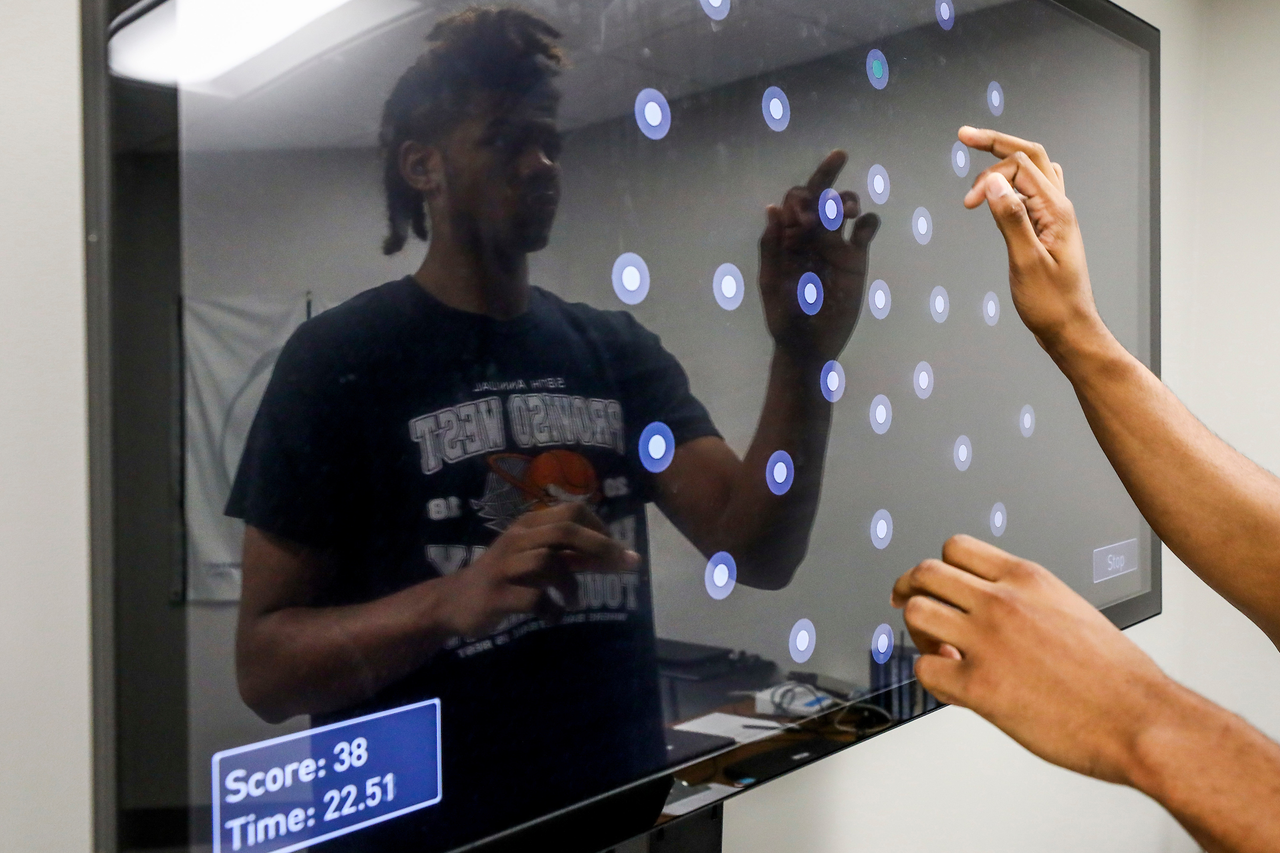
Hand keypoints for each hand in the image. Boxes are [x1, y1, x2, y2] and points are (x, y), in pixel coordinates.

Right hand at [434, 502, 638, 637]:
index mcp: (528, 525)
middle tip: (621, 567)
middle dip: (600, 547)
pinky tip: (553, 617)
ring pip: (548, 561)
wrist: (454, 602)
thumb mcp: (537, 560)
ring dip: (571, 584)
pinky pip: (533, 598)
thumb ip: (571, 555)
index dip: (600, 528)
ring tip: (574, 601)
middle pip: (564, 530)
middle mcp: (517, 538)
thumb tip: (614, 555)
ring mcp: (504, 566)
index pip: (572, 510)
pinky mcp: (496, 595)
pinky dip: (552, 610)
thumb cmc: (505, 577)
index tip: (615, 550)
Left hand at [758, 150, 879, 361]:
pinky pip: (867, 230)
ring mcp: (834, 245)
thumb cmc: (784, 319)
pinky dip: (869, 221)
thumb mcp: (773, 283)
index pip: (795, 200)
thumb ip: (772, 246)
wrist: (811, 346)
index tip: (806, 218)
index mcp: (788, 237)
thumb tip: (773, 208)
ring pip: (844, 206)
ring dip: (847, 199)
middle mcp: (811, 235)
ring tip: (848, 213)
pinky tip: (862, 231)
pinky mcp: (855, 259)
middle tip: (839, 155)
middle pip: (820, 193)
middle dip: (827, 172)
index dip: (801, 198)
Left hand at [891, 534, 1175, 785]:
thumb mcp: (1072, 609)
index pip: (957, 547)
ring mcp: (988, 641)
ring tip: (937, 649)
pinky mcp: (979, 685)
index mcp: (1029, 579)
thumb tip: (999, 607)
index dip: (937, 566)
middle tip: (907, 607)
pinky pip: (925, 669)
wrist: (1142, 719)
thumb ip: (1029, 600)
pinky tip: (952, 684)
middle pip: (926, 572)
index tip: (929, 582)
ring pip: (916, 612)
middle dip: (911, 590)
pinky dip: (930, 676)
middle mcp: (1003, 601)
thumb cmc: (1119, 676)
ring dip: (917, 632)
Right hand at [959, 126, 1104, 352]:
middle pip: (1030, 156)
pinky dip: (1012, 183)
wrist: (1070, 328)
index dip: (989, 174)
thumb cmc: (1050, 303)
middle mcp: (1060, 207)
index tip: (966, 203)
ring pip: (1033, 170)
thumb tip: (992, 180)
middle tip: (964, 134)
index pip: (1021, 166)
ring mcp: (1057, 216)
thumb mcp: (1025, 261)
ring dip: (1006, 161)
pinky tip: (998, 191)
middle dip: (997, 143)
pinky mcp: (1050, 227)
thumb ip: (1010, 217)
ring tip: (979, 161)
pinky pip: (1033, 191)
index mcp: (1056, 210)